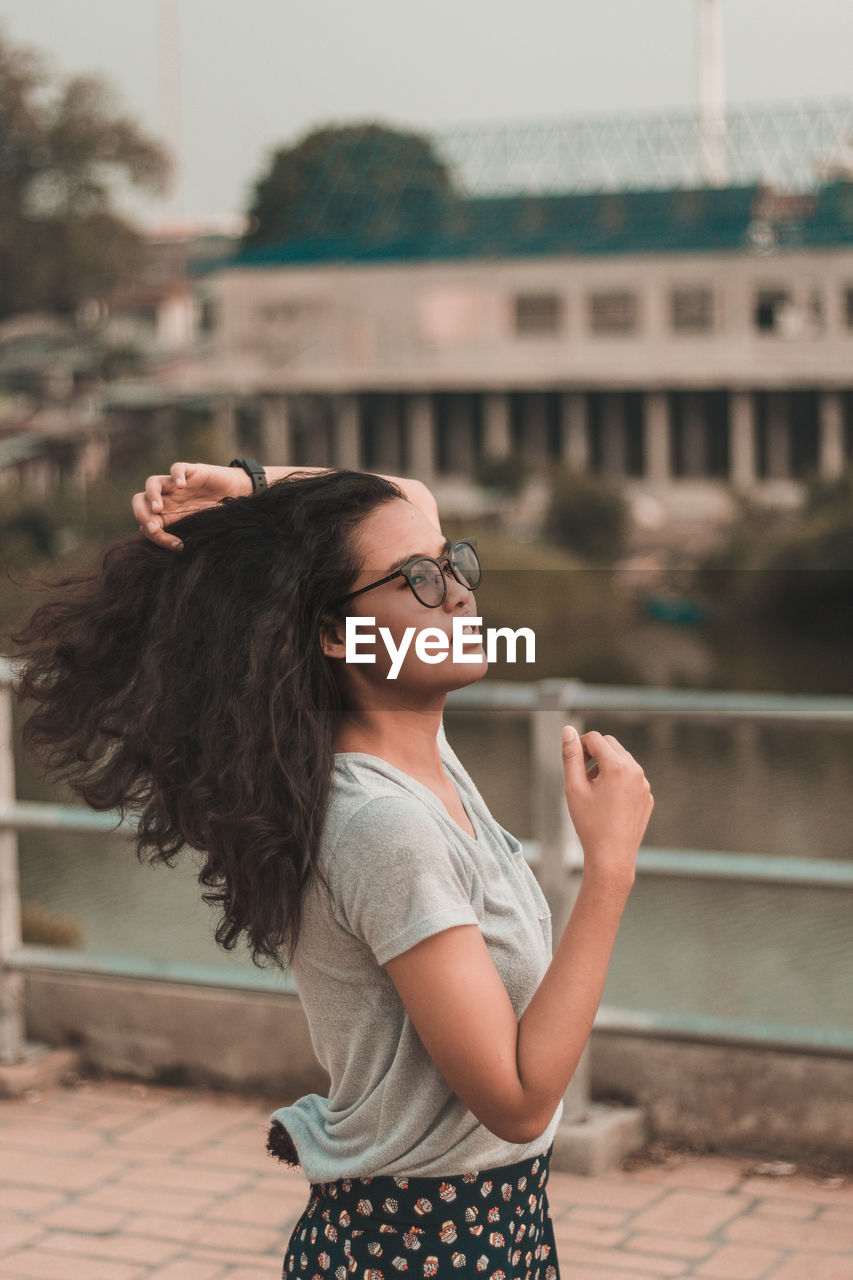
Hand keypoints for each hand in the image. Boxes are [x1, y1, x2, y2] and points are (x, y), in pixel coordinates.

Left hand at [131, 462, 251, 549]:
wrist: (239, 496)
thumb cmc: (218, 514)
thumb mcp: (198, 528)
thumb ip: (181, 534)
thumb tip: (163, 542)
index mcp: (166, 514)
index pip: (146, 522)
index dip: (155, 536)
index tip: (177, 545)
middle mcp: (167, 498)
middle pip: (139, 500)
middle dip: (141, 514)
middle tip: (153, 527)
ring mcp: (177, 485)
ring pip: (152, 483)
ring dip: (151, 496)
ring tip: (158, 509)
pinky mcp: (191, 471)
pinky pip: (177, 468)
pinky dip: (176, 475)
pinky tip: (182, 485)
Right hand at [561, 727, 653, 889]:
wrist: (612, 857)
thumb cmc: (589, 823)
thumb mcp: (574, 787)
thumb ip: (571, 755)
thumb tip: (568, 730)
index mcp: (617, 766)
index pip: (595, 738)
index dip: (580, 746)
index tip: (572, 764)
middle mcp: (636, 770)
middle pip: (611, 745)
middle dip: (594, 753)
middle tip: (581, 775)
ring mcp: (644, 784)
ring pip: (622, 761)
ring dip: (606, 766)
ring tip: (593, 790)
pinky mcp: (647, 797)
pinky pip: (632, 778)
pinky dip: (618, 781)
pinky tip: (607, 803)